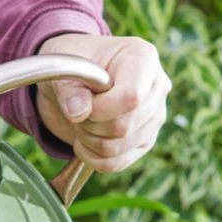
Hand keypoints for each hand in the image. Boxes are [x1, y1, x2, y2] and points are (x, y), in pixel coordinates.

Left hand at [36, 35, 170, 172]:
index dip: (101, 109)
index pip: (131, 98)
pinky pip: (118, 163)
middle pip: (124, 126)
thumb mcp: (65, 66)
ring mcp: (155, 117)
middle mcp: (156, 87)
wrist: (77, 78)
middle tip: (77, 110)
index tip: (82, 104)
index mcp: (142, 58)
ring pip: (119, 147)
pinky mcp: (145, 141)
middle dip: (90, 124)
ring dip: (89, 140)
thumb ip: (70, 88)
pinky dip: (93, 158)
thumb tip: (78, 112)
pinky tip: (84, 141)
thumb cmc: (75, 63)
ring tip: (81, 121)